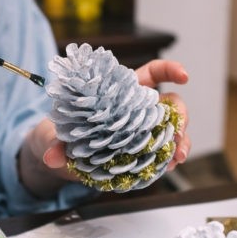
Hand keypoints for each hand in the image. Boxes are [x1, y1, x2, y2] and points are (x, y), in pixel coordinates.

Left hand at [19, 59, 189, 197]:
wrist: (61, 158)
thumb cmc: (62, 134)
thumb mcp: (57, 136)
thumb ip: (57, 143)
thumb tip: (52, 157)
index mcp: (122, 93)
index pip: (152, 74)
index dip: (170, 70)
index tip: (184, 75)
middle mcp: (137, 110)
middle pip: (171, 106)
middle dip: (182, 117)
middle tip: (177, 134)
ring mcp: (142, 132)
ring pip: (172, 131)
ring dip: (181, 143)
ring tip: (177, 157)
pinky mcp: (142, 153)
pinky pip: (163, 153)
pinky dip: (169, 159)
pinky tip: (169, 167)